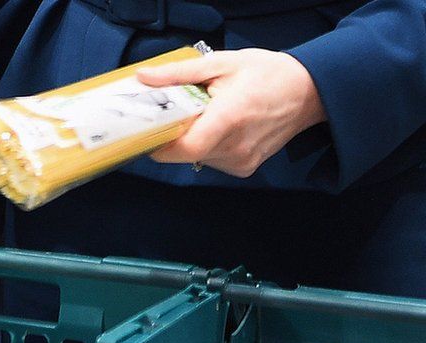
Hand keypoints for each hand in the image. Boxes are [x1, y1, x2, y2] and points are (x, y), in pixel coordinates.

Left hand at [136, 49, 326, 177]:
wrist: (309, 91)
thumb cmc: (268, 74)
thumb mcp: (221, 63)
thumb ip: (179, 73)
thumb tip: (144, 77)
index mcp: (229, 118)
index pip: (183, 148)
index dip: (160, 143)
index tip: (150, 129)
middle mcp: (236, 146)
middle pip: (185, 153)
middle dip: (174, 135)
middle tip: (180, 113)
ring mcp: (242, 161)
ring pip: (197, 158)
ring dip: (192, 139)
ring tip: (208, 115)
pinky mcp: (245, 168)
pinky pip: (211, 160)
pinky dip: (208, 145)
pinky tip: (222, 127)